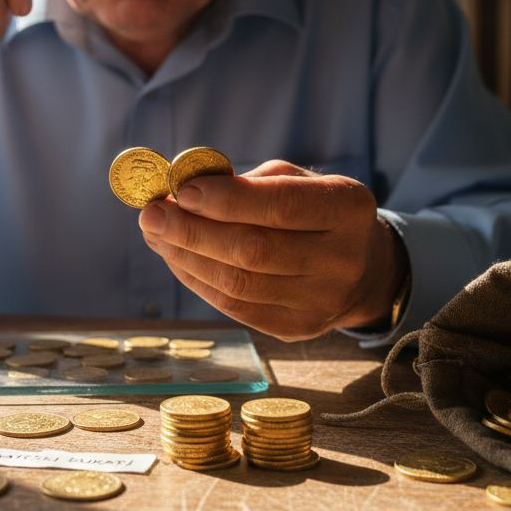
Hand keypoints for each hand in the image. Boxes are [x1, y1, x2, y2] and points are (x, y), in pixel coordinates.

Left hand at [138, 160, 409, 341]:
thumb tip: (178, 192)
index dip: (226, 201)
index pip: (281, 207)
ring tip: (157, 235)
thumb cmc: (311, 210)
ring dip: (186, 258)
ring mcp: (322, 302)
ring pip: (239, 284)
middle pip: (254, 251)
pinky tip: (178, 259)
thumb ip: (244, 182)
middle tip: (151, 215)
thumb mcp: (293, 181)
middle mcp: (343, 259)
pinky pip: (235, 308)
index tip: (181, 191)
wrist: (358, 266)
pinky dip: (198, 281)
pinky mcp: (298, 328)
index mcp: (348, 208)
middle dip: (193, 232)